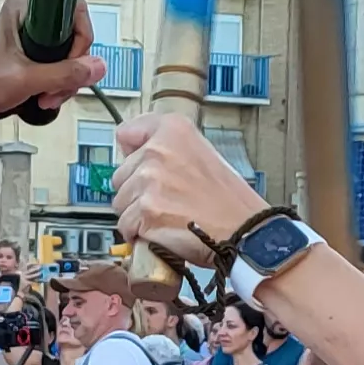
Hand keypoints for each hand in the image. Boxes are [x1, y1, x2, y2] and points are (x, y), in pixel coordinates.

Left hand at [0, 0, 108, 120]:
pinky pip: (62, 63)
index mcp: (23, 5)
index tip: (70, 63)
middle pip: (76, 36)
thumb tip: (95, 67)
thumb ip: (63, 74)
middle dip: (71, 69)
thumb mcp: (26, 79)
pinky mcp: (36, 50)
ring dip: (65, 81)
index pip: (74, 10)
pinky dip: (59, 82)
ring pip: (72, 53)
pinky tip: (46, 94)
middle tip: (55, 89)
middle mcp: (31, 14)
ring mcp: (34, 33)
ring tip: (46, 96)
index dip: (79, 41)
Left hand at [111, 116, 268, 267]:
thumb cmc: (227, 199)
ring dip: (137, 215)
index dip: (132, 155)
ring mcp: (150, 180)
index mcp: (173, 130)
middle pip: (120, 175)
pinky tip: (163, 231)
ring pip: (120, 203)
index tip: (140, 164)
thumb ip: (166, 148)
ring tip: (168, 217)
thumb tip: (131, 153)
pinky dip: (139, 234)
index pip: (127, 133)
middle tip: (166, 201)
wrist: (243, 229)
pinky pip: (125, 226)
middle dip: (136, 192)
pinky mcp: (146, 210)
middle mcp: (158, 150)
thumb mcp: (201, 153)